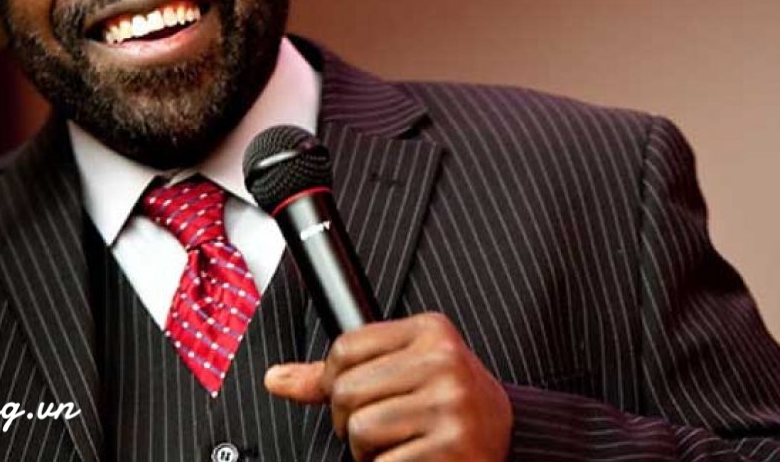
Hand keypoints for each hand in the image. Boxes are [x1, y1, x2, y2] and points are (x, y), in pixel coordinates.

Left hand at [264, 312, 511, 461]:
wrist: (503, 438)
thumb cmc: (445, 405)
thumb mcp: (401, 371)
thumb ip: (340, 372)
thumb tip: (276, 379)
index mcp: (432, 331)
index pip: (344, 348)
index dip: (336, 380)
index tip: (358, 395)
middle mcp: (446, 361)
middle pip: (346, 390)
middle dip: (350, 419)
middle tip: (381, 427)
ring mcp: (451, 404)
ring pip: (359, 428)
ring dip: (367, 449)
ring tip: (398, 444)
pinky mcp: (453, 446)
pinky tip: (411, 458)